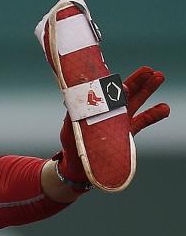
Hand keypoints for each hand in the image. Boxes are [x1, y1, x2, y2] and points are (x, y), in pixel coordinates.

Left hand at [56, 65, 170, 182]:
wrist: (79, 165)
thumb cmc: (72, 143)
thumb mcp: (69, 127)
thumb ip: (73, 115)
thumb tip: (73, 102)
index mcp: (96, 106)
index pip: (106, 90)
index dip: (114, 84)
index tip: (121, 84)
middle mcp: (110, 110)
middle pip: (125, 92)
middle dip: (137, 80)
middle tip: (149, 70)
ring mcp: (120, 120)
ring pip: (137, 101)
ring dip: (148, 89)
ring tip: (159, 76)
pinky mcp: (128, 133)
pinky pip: (143, 121)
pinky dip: (154, 114)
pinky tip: (165, 108)